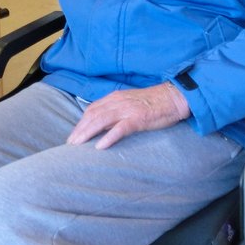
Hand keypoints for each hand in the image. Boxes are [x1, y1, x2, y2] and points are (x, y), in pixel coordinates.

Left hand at [67, 82, 190, 149]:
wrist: (174, 97)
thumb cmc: (153, 102)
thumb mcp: (130, 103)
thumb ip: (116, 110)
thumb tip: (102, 124)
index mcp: (114, 98)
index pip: (91, 109)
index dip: (80, 122)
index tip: (73, 135)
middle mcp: (117, 102)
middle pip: (92, 115)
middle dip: (79, 129)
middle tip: (70, 144)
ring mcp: (127, 110)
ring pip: (101, 120)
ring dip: (87, 133)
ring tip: (78, 145)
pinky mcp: (139, 118)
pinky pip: (120, 128)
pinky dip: (108, 137)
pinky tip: (100, 146)